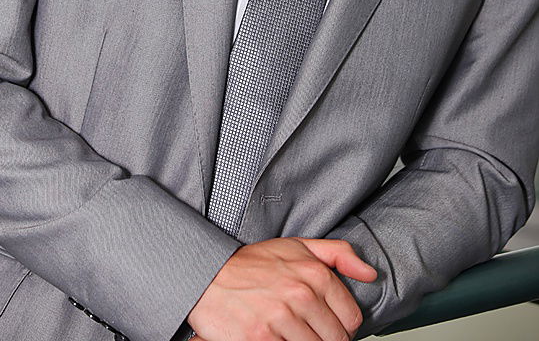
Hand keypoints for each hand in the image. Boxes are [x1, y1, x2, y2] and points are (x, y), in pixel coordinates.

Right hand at [187, 236, 376, 340]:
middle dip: (324, 339)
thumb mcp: (297, 247)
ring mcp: (281, 319)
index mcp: (314, 273)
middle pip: (335, 340)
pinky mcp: (261, 340)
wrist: (208, 276)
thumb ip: (338, 255)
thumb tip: (371, 274)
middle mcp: (300, 295)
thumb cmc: (253, 263)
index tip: (324, 324)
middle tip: (304, 331)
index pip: (351, 318)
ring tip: (288, 333)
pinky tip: (275, 338)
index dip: (340, 326)